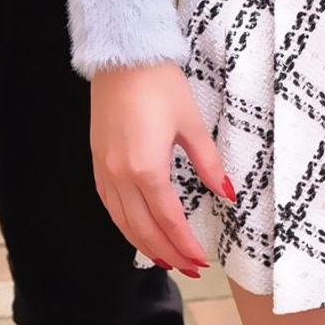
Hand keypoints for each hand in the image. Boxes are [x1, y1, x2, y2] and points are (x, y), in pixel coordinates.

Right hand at [90, 59, 235, 275]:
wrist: (123, 56)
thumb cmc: (160, 84)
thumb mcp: (191, 122)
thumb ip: (208, 163)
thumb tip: (227, 193)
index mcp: (147, 169)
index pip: (169, 220)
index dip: (186, 244)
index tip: (201, 260)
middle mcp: (121, 176)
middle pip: (143, 229)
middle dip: (167, 253)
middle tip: (189, 268)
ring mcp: (105, 170)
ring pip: (122, 222)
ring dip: (144, 244)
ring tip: (165, 258)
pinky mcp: (97, 161)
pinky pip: (109, 206)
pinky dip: (125, 225)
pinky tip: (136, 229)